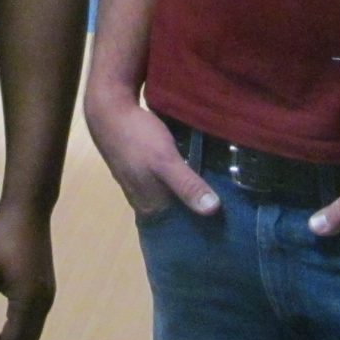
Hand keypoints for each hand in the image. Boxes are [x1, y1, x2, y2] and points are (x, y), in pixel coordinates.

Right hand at [83, 81, 218, 218]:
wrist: (109, 111)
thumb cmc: (137, 138)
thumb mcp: (165, 161)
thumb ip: (187, 185)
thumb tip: (213, 210)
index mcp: (150, 205)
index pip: (180, 227)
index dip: (201, 227)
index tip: (226, 226)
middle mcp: (144, 200)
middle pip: (177, 212)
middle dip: (198, 210)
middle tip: (230, 207)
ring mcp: (142, 183)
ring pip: (172, 196)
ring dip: (190, 195)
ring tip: (221, 191)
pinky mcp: (142, 168)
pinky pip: (167, 181)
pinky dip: (181, 179)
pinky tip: (196, 171)